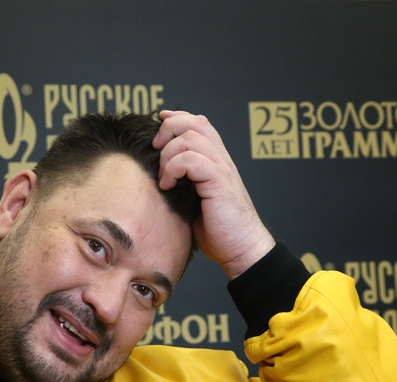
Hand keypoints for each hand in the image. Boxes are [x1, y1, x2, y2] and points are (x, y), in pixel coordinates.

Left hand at [153, 110, 274, 278]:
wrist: (241, 249)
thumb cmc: (218, 230)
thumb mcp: (195, 200)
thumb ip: (183, 182)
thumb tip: (156, 176)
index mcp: (216, 160)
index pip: (198, 122)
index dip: (176, 117)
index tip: (158, 124)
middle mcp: (221, 159)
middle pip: (194, 122)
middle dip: (168, 129)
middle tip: (155, 148)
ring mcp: (222, 169)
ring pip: (190, 138)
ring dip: (168, 153)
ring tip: (164, 176)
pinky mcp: (219, 182)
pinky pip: (191, 159)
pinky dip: (173, 168)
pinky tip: (168, 186)